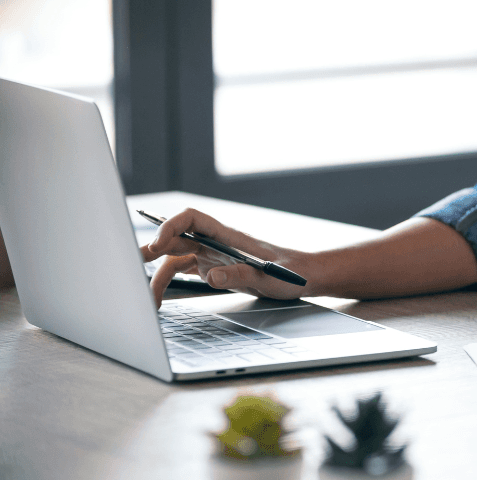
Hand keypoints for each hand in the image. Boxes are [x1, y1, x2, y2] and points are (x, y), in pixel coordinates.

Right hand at [139, 208, 312, 304]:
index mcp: (228, 237)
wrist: (303, 278)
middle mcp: (216, 243)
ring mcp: (212, 256)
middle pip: (177, 238)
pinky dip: (167, 283)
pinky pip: (182, 272)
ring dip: (156, 273)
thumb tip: (211, 276)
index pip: (193, 219)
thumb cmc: (291, 273)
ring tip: (143, 297)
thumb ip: (241, 275)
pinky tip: (157, 299)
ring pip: (175, 259)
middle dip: (153, 248)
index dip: (172, 225)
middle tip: (130, 264)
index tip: (158, 242)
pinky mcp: (212, 269)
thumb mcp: (269, 277)